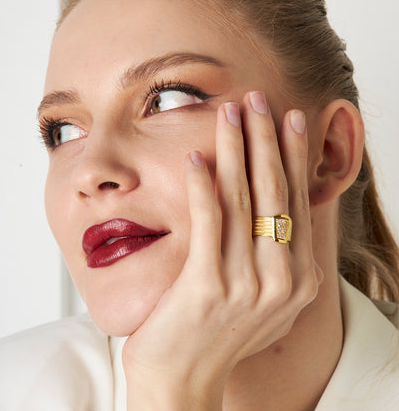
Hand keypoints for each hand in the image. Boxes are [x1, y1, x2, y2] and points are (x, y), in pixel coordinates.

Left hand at [122, 91, 321, 409]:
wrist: (182, 379)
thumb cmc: (218, 334)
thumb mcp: (261, 298)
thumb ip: (274, 257)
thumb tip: (276, 208)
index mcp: (297, 279)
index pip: (297, 202)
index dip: (293, 156)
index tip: (289, 119)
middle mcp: (281, 280)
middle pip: (274, 192)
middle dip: (267, 139)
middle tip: (258, 99)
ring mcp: (246, 285)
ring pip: (243, 200)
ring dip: (236, 151)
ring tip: (231, 113)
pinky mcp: (207, 287)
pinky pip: (208, 224)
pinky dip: (203, 188)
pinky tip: (197, 157)